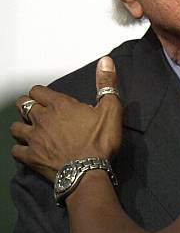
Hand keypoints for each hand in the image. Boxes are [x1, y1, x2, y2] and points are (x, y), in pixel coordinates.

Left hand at [11, 56, 122, 181]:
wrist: (88, 172)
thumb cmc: (100, 142)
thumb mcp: (111, 110)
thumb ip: (106, 84)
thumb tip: (106, 60)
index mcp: (60, 105)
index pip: (38, 90)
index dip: (41, 93)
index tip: (47, 98)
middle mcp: (42, 119)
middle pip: (23, 105)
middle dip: (27, 105)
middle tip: (36, 111)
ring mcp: (34, 139)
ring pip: (16, 126)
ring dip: (21, 126)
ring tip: (29, 129)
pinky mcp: (31, 157)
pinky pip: (16, 150)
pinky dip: (20, 149)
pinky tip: (26, 150)